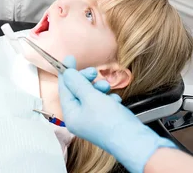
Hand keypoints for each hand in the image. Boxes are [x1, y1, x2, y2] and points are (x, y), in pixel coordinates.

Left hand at [58, 56, 175, 172]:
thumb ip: (77, 83)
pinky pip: (102, 102)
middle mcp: (80, 119)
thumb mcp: (91, 97)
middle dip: (86, 79)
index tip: (70, 58)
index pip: (65, 89)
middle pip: (78, 91)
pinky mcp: (105, 120)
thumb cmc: (111, 122)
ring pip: (91, 95)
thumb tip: (66, 73)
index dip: (67, 72)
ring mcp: (93, 120)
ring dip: (99, 87)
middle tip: (94, 72)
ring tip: (107, 87)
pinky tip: (115, 100)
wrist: (135, 142)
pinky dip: (107, 98)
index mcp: (71, 115)